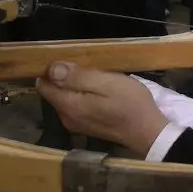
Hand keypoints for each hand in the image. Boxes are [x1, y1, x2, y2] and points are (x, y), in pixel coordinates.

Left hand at [36, 63, 169, 155]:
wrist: (149, 132)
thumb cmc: (130, 103)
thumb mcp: (106, 83)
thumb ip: (77, 77)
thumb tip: (51, 69)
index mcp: (68, 105)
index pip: (43, 84)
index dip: (51, 69)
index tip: (68, 59)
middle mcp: (66, 117)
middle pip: (54, 91)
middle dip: (65, 77)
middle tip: (89, 67)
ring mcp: (76, 124)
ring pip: (65, 98)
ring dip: (75, 86)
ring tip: (97, 77)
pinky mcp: (86, 127)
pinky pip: (75, 106)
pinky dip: (82, 96)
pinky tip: (100, 91)